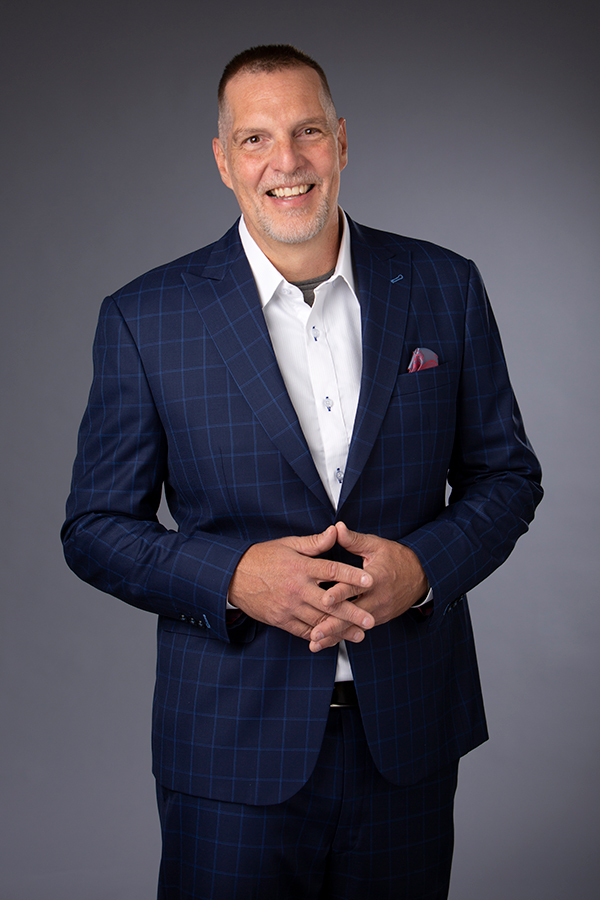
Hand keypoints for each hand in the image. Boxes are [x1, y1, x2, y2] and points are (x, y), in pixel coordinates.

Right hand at [228, 525, 374, 643]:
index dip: (351, 576)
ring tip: (359, 634)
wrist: (234, 577)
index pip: (331, 570)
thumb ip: (314, 542)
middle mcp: (296, 588)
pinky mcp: (281, 620)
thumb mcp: (288, 545)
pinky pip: (303, 631)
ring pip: (318, 620)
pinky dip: (319, 636)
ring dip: (340, 629)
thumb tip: (335, 531)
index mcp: (300, 567)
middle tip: (370, 620)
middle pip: (329, 602)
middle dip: (352, 613)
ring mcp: (288, 607)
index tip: (369, 581)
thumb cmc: (262, 558)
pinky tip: (334, 639)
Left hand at [308, 521, 428, 651]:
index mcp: (375, 578)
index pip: (354, 587)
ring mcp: (378, 611)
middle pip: (352, 614)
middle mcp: (377, 598)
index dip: (339, 593)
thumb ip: (354, 540)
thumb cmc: (396, 558)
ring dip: (334, 635)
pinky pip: (357, 628)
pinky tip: (326, 643)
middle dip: (332, 625)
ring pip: (353, 626)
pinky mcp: (377, 619)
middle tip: (314, 634)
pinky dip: (342, 636)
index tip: (324, 599)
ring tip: (315, 644)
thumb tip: (336, 528)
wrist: (421, 576)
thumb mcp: (376, 546)